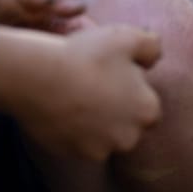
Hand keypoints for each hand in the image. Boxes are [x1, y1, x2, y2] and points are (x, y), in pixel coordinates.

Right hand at [5, 25, 162, 161]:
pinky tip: (62, 108)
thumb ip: (152, 46)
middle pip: (128, 126)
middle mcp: (128, 138)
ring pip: (103, 137)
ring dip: (95, 123)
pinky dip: (73, 131)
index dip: (133, 91)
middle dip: (117, 112)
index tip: (114, 78)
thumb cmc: (86, 56)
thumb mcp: (127, 37)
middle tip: (94, 86)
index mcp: (148, 112)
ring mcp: (99, 150)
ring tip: (76, 96)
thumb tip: (155, 55)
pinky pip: (78, 143)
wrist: (37, 77)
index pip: (148, 107)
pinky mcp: (72, 154)